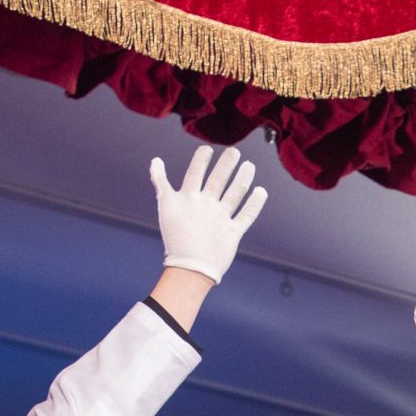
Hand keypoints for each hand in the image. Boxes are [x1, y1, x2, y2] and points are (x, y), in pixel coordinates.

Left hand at [150, 147, 269, 283]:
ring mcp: (219, 219)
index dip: (201, 160)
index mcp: (190, 199)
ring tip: (249, 165)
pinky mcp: (232, 232)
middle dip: (226, 166)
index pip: (195, 174)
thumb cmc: (176, 237)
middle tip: (234, 151)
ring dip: (242, 180)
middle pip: (218, 181)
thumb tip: (155, 160)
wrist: (191, 267)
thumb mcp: (166, 205)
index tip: (207, 149)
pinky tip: (261, 192)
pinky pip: (245, 216)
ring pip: (234, 195)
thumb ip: (161, 182)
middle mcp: (206, 207)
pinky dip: (254, 204)